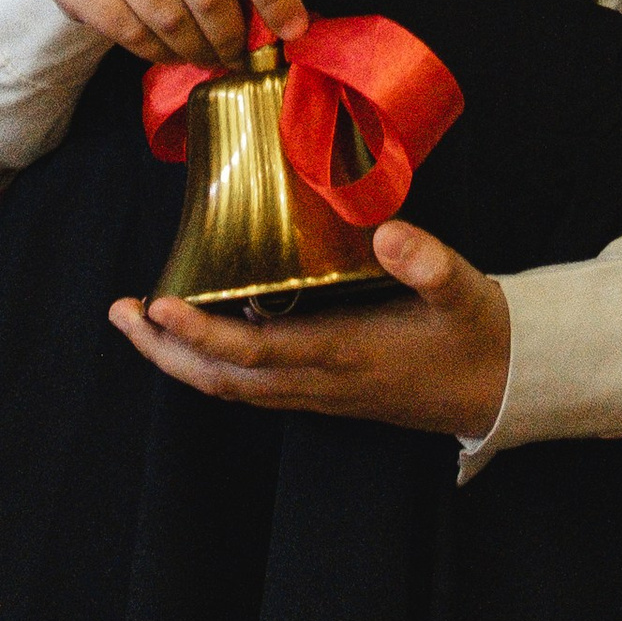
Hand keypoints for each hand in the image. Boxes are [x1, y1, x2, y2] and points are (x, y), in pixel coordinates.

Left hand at [110, 222, 512, 443]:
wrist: (501, 386)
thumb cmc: (476, 334)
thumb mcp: (463, 290)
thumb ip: (428, 262)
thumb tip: (390, 230)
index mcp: (344, 355)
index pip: (255, 352)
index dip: (201, 333)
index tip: (158, 306)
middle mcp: (320, 381)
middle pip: (223, 379)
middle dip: (165, 352)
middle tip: (120, 312)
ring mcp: (319, 391)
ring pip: (232, 385)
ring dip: (181, 357)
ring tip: (140, 319)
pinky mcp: (324, 388)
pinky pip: (253, 382)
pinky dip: (214, 360)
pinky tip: (199, 329)